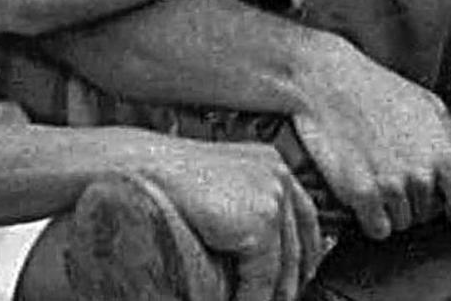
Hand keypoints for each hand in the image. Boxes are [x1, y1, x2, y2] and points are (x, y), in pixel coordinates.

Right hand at [151, 139, 320, 300]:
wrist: (144, 170)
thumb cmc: (170, 178)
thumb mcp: (220, 185)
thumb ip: (244, 205)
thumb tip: (251, 245)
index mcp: (271, 163)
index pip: (305, 215)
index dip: (306, 251)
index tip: (302, 275)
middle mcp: (279, 177)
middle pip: (298, 244)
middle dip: (291, 280)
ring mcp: (272, 198)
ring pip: (284, 265)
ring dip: (274, 295)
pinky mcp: (260, 224)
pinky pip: (263, 278)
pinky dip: (253, 300)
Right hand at [293, 41, 450, 239]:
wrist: (330, 82)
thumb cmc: (381, 90)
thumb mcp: (432, 108)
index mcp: (445, 155)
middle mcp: (421, 176)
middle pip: (428, 217)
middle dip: (416, 201)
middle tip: (397, 169)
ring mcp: (391, 188)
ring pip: (401, 224)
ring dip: (391, 207)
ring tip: (377, 171)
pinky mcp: (361, 195)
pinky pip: (376, 229)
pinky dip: (370, 216)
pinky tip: (364, 187)